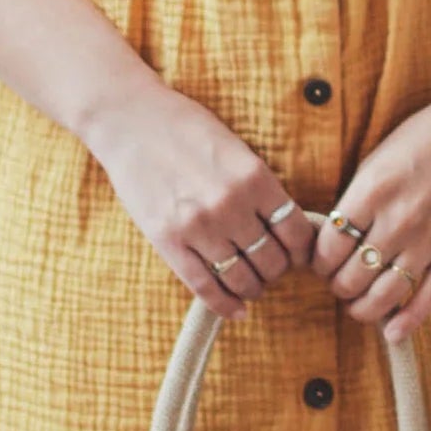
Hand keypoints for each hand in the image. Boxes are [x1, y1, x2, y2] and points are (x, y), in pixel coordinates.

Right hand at [82, 83, 314, 319]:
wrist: (129, 121)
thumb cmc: (185, 128)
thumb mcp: (236, 149)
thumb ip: (260, 187)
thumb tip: (285, 227)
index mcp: (255, 178)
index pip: (297, 232)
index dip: (301, 250)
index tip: (296, 252)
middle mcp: (231, 205)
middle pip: (273, 260)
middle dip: (277, 269)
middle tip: (271, 267)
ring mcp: (198, 227)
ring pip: (243, 278)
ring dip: (254, 288)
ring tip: (252, 285)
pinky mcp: (168, 242)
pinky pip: (206, 286)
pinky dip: (226, 304)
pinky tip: (236, 309)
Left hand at [310, 90, 430, 341]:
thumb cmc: (422, 139)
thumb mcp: (375, 162)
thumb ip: (353, 203)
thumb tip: (329, 244)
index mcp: (371, 192)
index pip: (328, 248)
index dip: (319, 263)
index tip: (322, 263)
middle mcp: (399, 220)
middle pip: (351, 278)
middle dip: (338, 287)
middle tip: (341, 282)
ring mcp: (430, 240)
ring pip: (383, 297)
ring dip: (363, 309)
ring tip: (360, 304)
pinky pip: (427, 300)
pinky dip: (406, 323)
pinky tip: (392, 331)